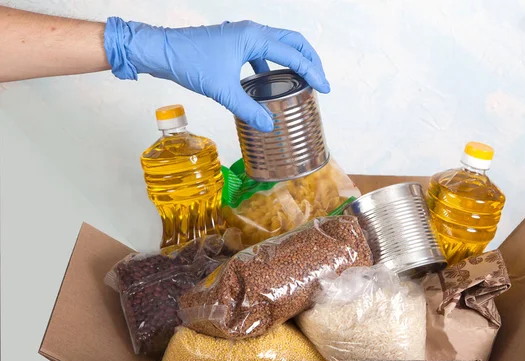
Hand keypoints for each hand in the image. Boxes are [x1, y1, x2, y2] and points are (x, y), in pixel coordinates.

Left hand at [104, 18, 329, 131]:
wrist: (162, 51)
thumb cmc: (190, 62)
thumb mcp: (222, 90)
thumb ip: (247, 108)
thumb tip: (269, 125)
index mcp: (254, 37)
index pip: (293, 54)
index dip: (312, 72)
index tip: (324, 88)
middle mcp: (252, 31)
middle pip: (292, 41)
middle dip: (309, 60)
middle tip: (320, 80)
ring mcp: (242, 36)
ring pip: (278, 44)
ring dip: (292, 60)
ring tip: (302, 80)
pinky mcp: (234, 43)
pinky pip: (262, 52)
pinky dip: (272, 65)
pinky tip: (269, 83)